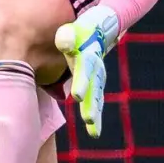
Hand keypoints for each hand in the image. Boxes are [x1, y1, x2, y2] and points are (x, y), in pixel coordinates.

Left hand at [54, 5, 119, 137]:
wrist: (97, 31)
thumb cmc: (79, 32)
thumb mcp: (72, 30)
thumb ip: (67, 37)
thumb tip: (65, 44)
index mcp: (88, 56)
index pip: (85, 71)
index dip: (82, 83)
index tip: (77, 97)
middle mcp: (96, 70)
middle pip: (94, 89)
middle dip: (92, 105)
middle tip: (88, 119)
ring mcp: (98, 79)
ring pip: (97, 99)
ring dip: (95, 114)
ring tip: (94, 132)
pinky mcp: (96, 85)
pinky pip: (96, 102)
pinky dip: (95, 115)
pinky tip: (94, 132)